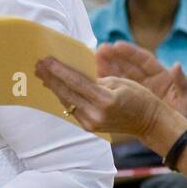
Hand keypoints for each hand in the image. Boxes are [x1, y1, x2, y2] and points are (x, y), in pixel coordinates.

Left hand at [35, 55, 176, 138]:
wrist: (149, 122)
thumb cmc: (138, 97)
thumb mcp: (120, 82)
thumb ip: (95, 79)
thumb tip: (72, 74)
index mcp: (105, 100)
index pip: (76, 83)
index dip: (59, 71)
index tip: (46, 61)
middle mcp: (95, 114)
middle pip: (67, 93)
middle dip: (51, 78)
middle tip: (37, 65)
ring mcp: (90, 123)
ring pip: (66, 101)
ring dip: (53, 87)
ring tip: (42, 74)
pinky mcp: (88, 127)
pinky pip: (72, 108)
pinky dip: (63, 96)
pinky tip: (54, 86)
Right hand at [96, 41, 186, 120]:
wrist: (180, 139)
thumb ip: (183, 84)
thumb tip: (177, 66)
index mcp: (162, 77)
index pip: (144, 60)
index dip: (130, 52)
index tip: (117, 46)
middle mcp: (148, 81)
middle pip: (128, 65)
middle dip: (113, 57)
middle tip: (99, 50)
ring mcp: (137, 92)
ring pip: (119, 76)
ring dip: (106, 68)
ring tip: (91, 60)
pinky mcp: (129, 103)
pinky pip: (115, 91)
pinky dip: (105, 84)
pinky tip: (93, 79)